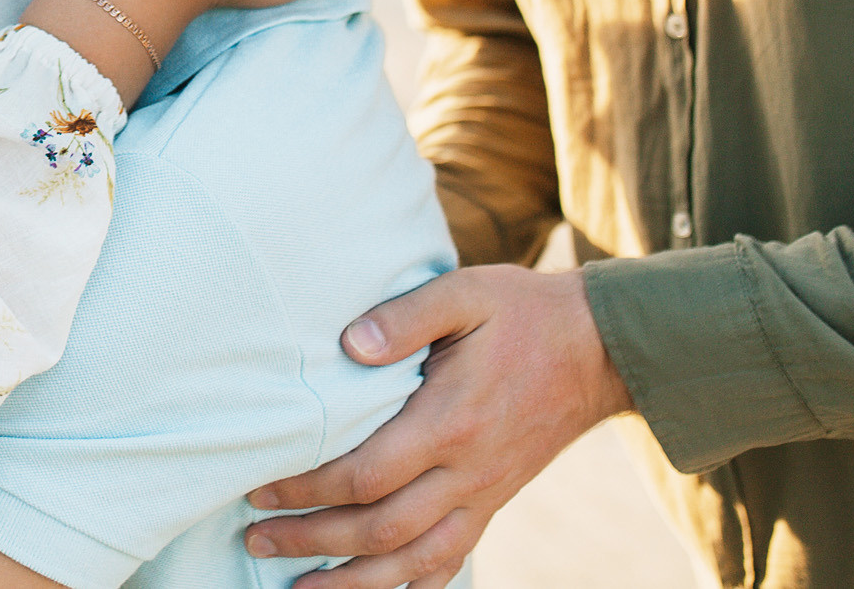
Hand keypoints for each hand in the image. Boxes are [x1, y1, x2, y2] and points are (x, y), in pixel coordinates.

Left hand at [242, 265, 632, 587]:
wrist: (597, 348)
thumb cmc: (521, 313)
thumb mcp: (465, 292)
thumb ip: (405, 315)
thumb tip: (350, 343)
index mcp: (451, 422)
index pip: (367, 475)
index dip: (308, 490)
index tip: (260, 488)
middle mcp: (468, 472)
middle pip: (381, 530)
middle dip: (313, 541)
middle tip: (255, 538)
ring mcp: (484, 494)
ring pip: (415, 562)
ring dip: (353, 582)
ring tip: (298, 587)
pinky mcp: (493, 502)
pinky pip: (452, 561)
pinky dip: (410, 586)